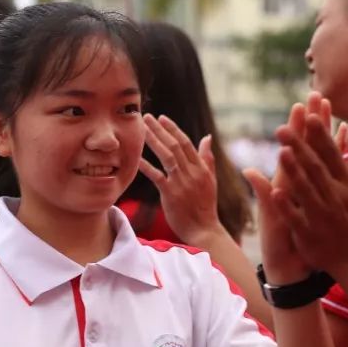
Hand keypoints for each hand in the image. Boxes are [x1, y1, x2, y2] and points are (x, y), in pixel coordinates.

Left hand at [138, 114, 221, 242]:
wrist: (204, 230)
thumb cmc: (205, 206)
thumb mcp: (210, 180)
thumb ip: (207, 158)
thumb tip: (207, 137)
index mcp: (201, 168)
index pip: (186, 143)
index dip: (173, 129)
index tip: (162, 118)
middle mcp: (192, 172)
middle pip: (175, 145)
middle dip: (160, 129)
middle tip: (146, 116)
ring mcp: (182, 183)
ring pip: (167, 156)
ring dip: (153, 140)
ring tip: (141, 129)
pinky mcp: (171, 194)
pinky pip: (157, 176)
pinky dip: (147, 166)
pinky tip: (136, 157)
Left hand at [271, 114, 347, 279]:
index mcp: (346, 183)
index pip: (331, 154)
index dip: (320, 135)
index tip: (310, 114)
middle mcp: (334, 196)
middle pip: (315, 167)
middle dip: (300, 147)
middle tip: (283, 127)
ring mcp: (321, 214)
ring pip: (306, 189)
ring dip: (294, 171)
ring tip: (281, 152)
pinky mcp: (310, 233)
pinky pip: (296, 218)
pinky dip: (288, 205)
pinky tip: (276, 192)